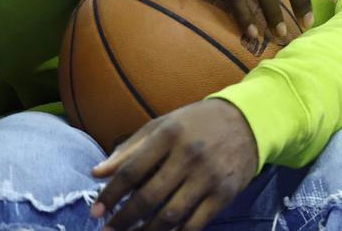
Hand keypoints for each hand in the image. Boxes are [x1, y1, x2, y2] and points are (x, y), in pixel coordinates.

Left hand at [91, 99, 256, 230]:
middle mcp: (188, 154)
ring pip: (170, 215)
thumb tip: (97, 172)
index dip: (111, 194)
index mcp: (168, 133)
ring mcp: (208, 176)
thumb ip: (130, 148)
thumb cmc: (195, 124)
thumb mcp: (162, 125)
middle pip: (148, 197)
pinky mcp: (224, 194)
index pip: (131, 170)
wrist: (246, 121)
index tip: (96, 212)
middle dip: (123, 219)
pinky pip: (194, 224)